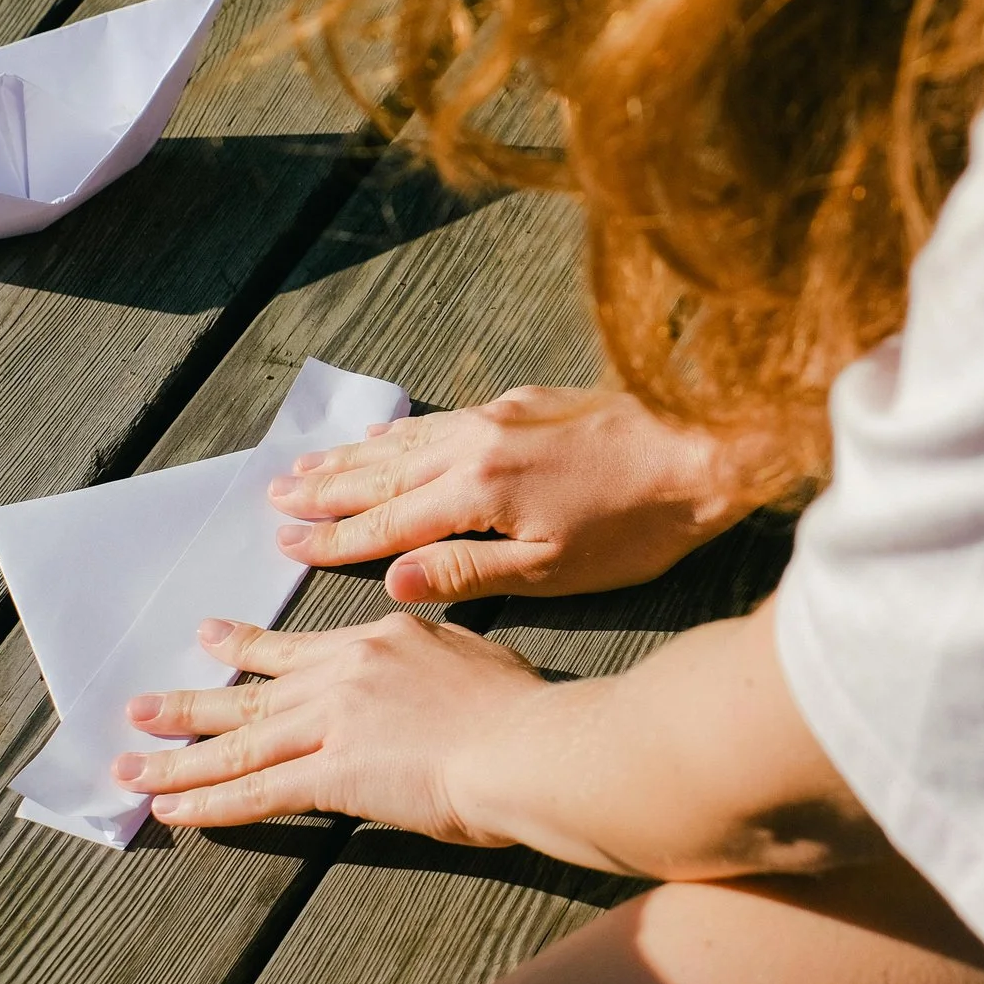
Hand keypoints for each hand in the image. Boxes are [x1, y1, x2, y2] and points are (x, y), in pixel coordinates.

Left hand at [118, 613, 544, 841]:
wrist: (527, 742)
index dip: (249, 648)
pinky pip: (258, 790)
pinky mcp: (334, 773)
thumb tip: (428, 664)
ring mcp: (335, 721)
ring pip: (240, 741)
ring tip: (132, 767)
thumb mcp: (474, 655)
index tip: (213, 638)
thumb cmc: (521, 709)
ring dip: (179, 758)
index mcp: (382, 638)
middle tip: (142, 707)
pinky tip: (175, 811)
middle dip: (191, 703)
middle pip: (253, 691)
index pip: (300, 649)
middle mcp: (346, 672)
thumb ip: (436, 655)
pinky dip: (212, 803)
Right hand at [266, 386, 750, 602]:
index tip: (285, 544)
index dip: (334, 537)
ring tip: (309, 466)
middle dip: (327, 489)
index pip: (387, 521)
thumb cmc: (639, 526)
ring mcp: (503, 416)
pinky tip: (387, 434)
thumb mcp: (553, 570)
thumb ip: (466, 572)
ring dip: (355, 457)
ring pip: (410, 440)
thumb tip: (390, 581)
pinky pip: (446, 419)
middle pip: (384, 472)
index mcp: (478, 491)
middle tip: (274, 498)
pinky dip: (405, 432)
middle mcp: (478, 443)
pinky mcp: (530, 402)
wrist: (709, 449)